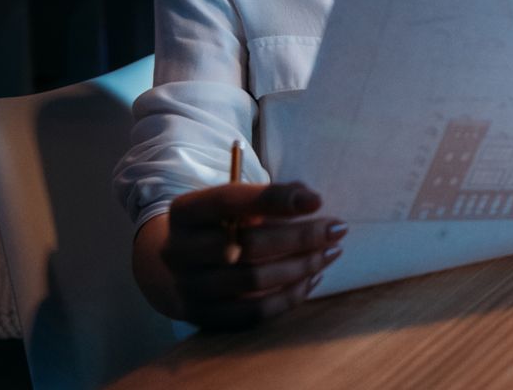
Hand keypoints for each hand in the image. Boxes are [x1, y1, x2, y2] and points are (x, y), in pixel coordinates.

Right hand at [154, 181, 343, 328]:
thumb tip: (310, 200)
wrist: (175, 267)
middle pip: (247, 244)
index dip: (275, 199)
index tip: (317, 201)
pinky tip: (313, 278)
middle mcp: (179, 250)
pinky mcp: (202, 317)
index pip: (230, 201)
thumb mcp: (234, 202)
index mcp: (185, 211)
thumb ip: (270, 196)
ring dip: (301, 266)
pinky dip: (289, 296)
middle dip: (300, 237)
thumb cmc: (219, 225)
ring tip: (331, 252)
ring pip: (253, 280)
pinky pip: (253, 312)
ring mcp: (188, 288)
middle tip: (337, 229)